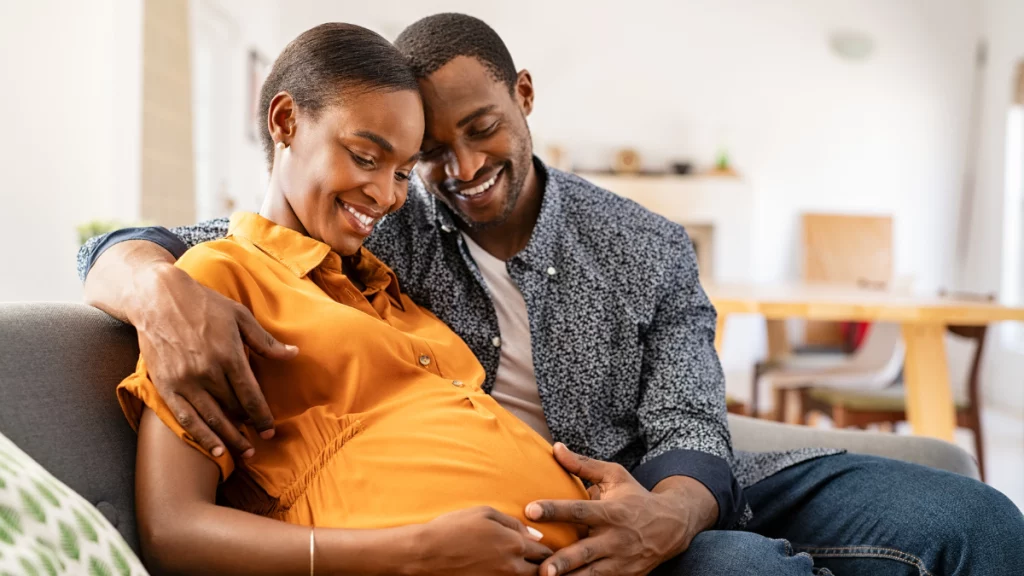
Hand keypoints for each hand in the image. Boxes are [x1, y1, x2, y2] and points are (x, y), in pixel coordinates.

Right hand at [130, 262, 297, 457]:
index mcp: (229, 355)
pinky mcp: (166, 385)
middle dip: (248, 428)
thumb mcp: (240, 316)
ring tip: (243, 452)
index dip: (262, 416)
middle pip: (233, 409)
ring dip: (229, 439)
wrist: (158, 298)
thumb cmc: (204, 304)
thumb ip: (265, 341)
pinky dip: (201, 436)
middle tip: (259, 442)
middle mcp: (207, 372)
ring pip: (211, 419)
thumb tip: (293, 354)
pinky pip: (185, 418)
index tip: (270, 430)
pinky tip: (214, 449)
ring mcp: (185, 381)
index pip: (251, 395)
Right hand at [411, 507, 551, 575]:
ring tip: (524, 566)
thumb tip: (536, 536)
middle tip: (539, 561)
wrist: (426, 553)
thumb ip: (514, 523)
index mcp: (514, 543)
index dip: (546, 550)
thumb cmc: (453, 528)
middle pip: (541, 571)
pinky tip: (506, 571)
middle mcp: (512, 566)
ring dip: (528, 573)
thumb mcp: (484, 513)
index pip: (544, 551)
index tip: (543, 549)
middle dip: (542, 565)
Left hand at [526, 444, 707, 575]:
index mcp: (610, 512)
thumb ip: (583, 465)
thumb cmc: (636, 497)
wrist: (672, 526)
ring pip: (591, 575)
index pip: (579, 511)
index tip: (530, 510)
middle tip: (542, 568)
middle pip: (585, 552)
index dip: (554, 510)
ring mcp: (620, 561)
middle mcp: (615, 538)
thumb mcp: (614, 476)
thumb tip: (555, 448)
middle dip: (563, 561)